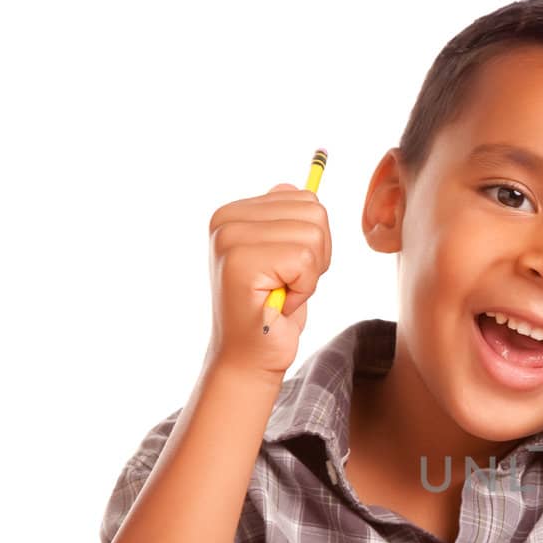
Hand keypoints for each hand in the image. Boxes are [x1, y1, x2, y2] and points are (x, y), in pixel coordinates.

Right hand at [204, 183, 330, 380]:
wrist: (249, 357)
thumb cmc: (271, 310)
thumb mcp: (283, 257)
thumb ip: (284, 220)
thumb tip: (294, 185)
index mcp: (233, 212)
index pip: (306, 199)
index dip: (313, 242)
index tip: (286, 270)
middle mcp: (225, 220)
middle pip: (314, 213)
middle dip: (316, 256)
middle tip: (287, 284)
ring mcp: (229, 239)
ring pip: (313, 235)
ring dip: (309, 274)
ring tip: (281, 292)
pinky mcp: (240, 262)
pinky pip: (305, 260)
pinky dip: (304, 289)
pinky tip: (278, 303)